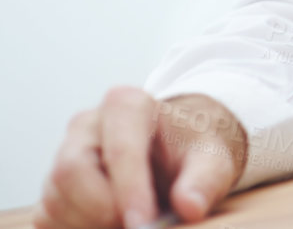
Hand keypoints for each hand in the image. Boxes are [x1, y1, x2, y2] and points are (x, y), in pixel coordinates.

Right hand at [33, 90, 246, 228]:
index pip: (119, 149)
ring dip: (92, 225)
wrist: (175, 154)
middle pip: (70, 173)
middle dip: (102, 211)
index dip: (129, 191)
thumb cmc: (191, 151)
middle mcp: (86, 126)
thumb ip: (205, 181)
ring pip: (55, 201)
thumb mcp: (213, 160)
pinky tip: (112, 225)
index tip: (143, 224)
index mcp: (127, 105)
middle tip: (139, 227)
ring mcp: (63, 156)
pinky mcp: (53, 189)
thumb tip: (190, 207)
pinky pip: (49, 219)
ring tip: (134, 223)